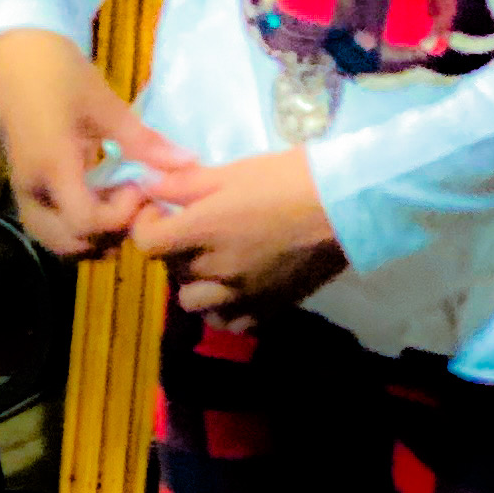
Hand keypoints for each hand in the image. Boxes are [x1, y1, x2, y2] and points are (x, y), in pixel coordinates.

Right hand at [0, 29, 198, 259]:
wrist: (17, 57)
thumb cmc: (61, 74)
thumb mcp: (106, 105)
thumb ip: (144, 142)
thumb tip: (188, 163)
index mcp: (53, 167)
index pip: (86, 222)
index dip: (120, 217)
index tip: (139, 188)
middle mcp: (34, 190)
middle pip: (69, 244)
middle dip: (108, 237)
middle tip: (133, 206)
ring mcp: (25, 192)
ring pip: (57, 241)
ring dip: (91, 238)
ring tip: (118, 206)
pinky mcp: (26, 189)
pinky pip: (50, 226)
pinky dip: (77, 228)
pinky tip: (100, 200)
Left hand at [129, 148, 347, 327]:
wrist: (347, 205)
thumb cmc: (289, 177)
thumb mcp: (232, 170)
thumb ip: (184, 183)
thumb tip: (148, 186)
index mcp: (204, 230)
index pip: (147, 243)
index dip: (146, 225)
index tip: (161, 211)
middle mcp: (217, 269)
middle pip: (172, 270)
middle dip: (175, 249)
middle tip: (195, 229)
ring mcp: (243, 294)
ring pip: (196, 304)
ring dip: (197, 284)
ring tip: (215, 263)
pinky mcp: (270, 309)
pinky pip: (233, 322)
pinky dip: (228, 308)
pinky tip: (240, 286)